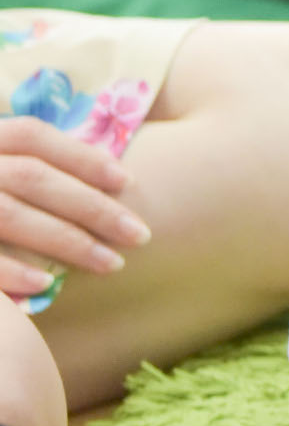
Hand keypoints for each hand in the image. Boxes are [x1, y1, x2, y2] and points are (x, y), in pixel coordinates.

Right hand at [0, 117, 150, 297]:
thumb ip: (16, 160)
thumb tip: (90, 175)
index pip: (34, 137)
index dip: (82, 156)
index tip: (128, 182)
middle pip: (35, 178)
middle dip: (92, 206)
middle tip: (139, 235)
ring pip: (12, 215)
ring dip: (65, 241)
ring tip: (110, 264)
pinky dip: (9, 272)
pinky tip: (44, 288)